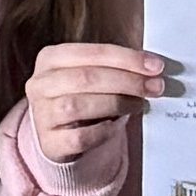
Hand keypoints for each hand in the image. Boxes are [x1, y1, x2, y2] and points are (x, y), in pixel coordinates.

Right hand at [23, 42, 168, 174]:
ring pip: (80, 105)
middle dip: (127, 81)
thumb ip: (115, 68)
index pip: (92, 52)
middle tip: (156, 86)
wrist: (57, 135)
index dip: (126, 58)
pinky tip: (118, 125)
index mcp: (50, 58)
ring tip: (139, 104)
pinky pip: (82, 136)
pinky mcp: (50, 142)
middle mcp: (40, 84)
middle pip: (86, 78)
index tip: (155, 65)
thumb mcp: (90, 75)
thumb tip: (153, 68)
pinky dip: (105, 130)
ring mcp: (42, 114)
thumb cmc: (81, 97)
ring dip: (118, 103)